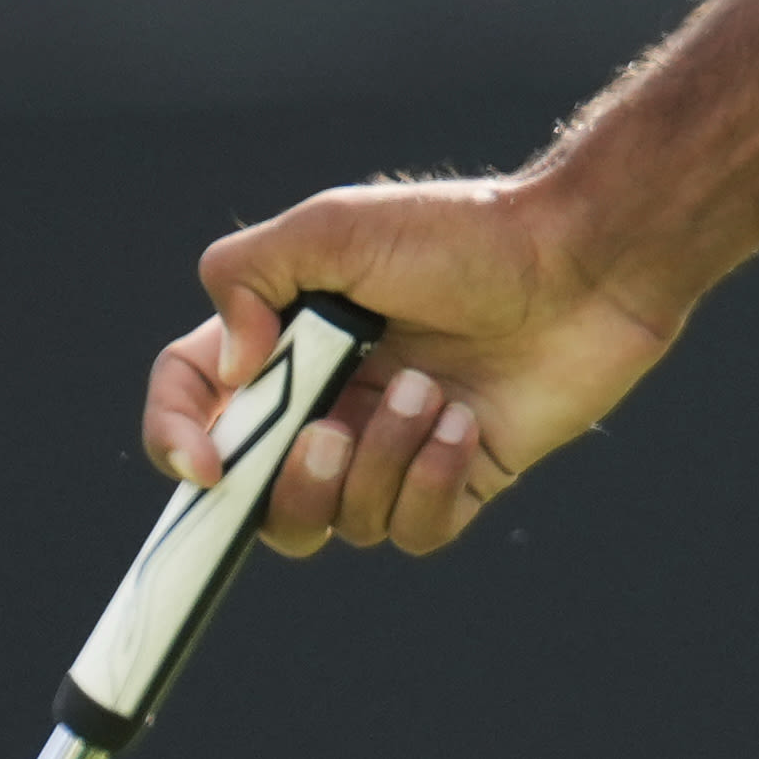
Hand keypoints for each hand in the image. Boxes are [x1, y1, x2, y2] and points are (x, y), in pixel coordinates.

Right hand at [139, 170, 685, 560]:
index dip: (175, 440)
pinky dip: (430, 482)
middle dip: (288, 484)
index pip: (192, 404)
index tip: (208, 462)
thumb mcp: (334, 226)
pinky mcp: (454, 480)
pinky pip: (411, 532)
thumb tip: (228, 369)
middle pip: (255, 499)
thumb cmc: (461, 235)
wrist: (582, 260)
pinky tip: (467, 422)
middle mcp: (329, 400)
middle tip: (333, 430)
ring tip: (433, 391)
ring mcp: (391, 446)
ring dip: (378, 463)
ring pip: (337, 523)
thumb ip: (245, 276)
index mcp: (286, 342)